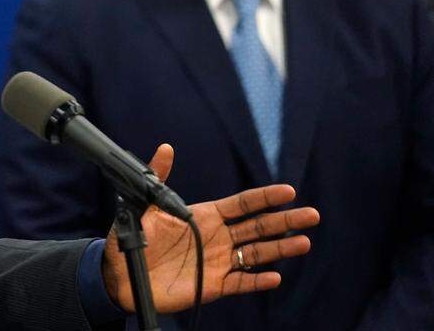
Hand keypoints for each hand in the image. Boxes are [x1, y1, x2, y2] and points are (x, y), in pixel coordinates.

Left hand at [101, 144, 320, 313]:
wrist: (121, 274)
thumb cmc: (134, 238)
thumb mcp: (145, 205)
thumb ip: (158, 177)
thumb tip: (165, 148)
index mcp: (205, 216)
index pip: (242, 204)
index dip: (265, 198)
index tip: (288, 191)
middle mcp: (217, 237)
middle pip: (258, 227)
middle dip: (285, 221)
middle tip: (312, 215)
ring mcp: (218, 261)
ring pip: (256, 254)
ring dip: (280, 249)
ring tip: (304, 242)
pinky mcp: (213, 286)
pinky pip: (240, 282)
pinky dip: (257, 280)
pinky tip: (274, 277)